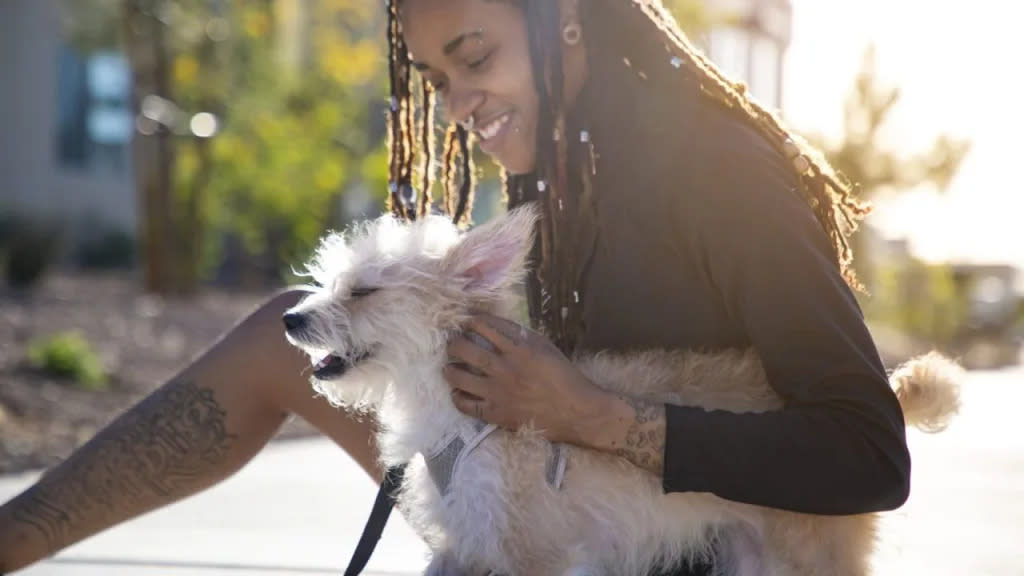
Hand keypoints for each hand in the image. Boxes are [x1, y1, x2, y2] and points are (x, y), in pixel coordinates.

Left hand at [443, 313, 608, 444]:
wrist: (576, 412)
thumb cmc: (564, 376)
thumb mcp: (545, 347)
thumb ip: (520, 336)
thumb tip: (496, 327)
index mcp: (518, 349)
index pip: (485, 327)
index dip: (472, 322)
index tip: (467, 322)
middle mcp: (504, 368)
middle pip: (464, 349)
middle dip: (453, 343)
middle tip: (452, 343)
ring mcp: (497, 392)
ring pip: (459, 377)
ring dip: (449, 369)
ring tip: (450, 367)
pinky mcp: (496, 413)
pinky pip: (466, 405)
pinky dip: (457, 397)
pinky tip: (458, 392)